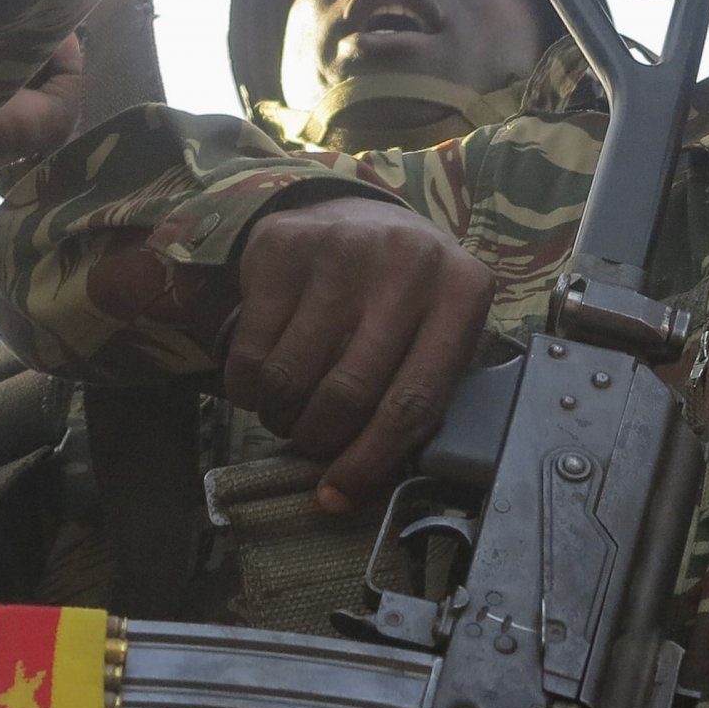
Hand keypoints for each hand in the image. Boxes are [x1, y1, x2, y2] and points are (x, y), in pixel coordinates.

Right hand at [226, 198, 495, 511]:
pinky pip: (250, 347)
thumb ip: (417, 394)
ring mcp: (342, 248)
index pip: (414, 401)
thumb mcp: (436, 330)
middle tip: (312, 445)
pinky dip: (246, 386)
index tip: (338, 495)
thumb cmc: (404, 293)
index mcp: (462, 292)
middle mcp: (407, 263)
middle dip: (320, 440)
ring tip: (288, 413)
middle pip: (348, 393)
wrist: (356, 212)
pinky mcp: (283, 245)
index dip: (371, 461)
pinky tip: (262, 381)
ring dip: (280, 416)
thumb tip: (355, 485)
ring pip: (291, 375)